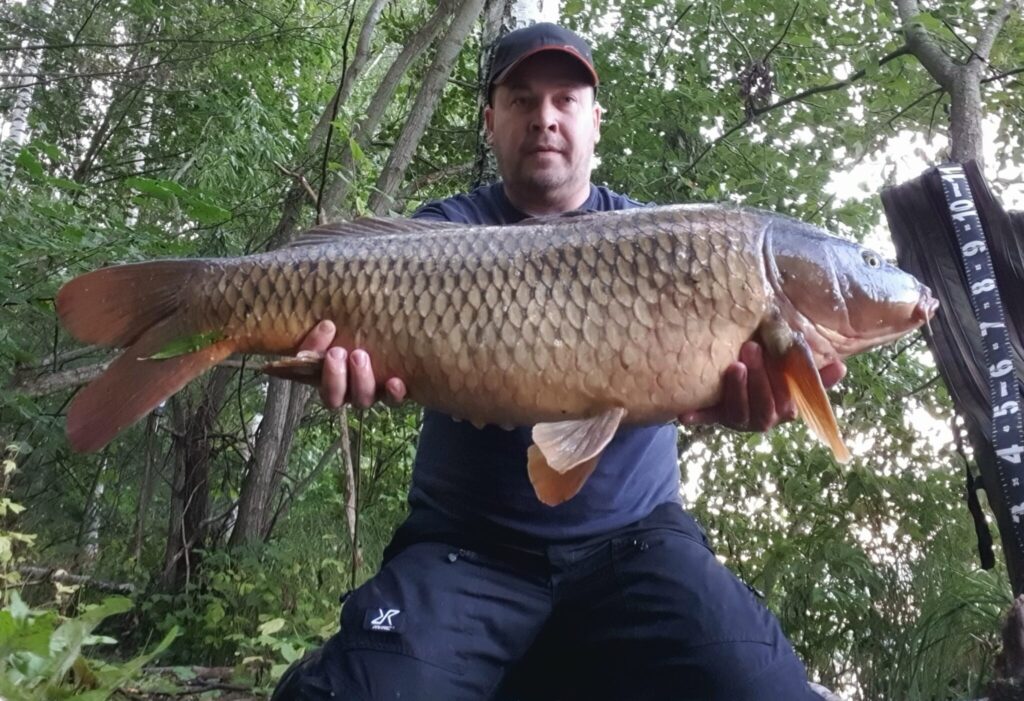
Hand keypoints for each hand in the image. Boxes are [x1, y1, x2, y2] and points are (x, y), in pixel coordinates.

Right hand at [298, 320, 406, 409]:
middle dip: (334, 375)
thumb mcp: (338, 324)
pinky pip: (393, 400)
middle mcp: (345, 390)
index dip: (313, 357)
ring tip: (360, 355)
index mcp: (323, 374)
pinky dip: (393, 394)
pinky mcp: (391, 393)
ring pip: (361, 399)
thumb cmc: (354, 328)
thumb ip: (327, 327)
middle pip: (334, 397)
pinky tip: (395, 382)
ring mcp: (368, 393)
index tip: (324, 334)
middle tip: (337, 352)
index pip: (310, 373)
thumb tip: (328, 325)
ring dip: (360, 379)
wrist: (390, 332)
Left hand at [678, 341, 845, 432]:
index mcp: (783, 409)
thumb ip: (814, 370)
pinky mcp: (711, 414)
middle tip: (753, 349)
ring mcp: (735, 417)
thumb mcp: (792, 369)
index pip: (787, 405)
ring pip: (737, 413)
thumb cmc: (771, 370)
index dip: (784, 387)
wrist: (735, 371)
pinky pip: (704, 416)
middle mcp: (761, 418)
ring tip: (734, 366)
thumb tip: (841, 365)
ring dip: (737, 390)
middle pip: (763, 408)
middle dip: (760, 381)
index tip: (784, 361)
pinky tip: (684, 414)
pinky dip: (696, 415)